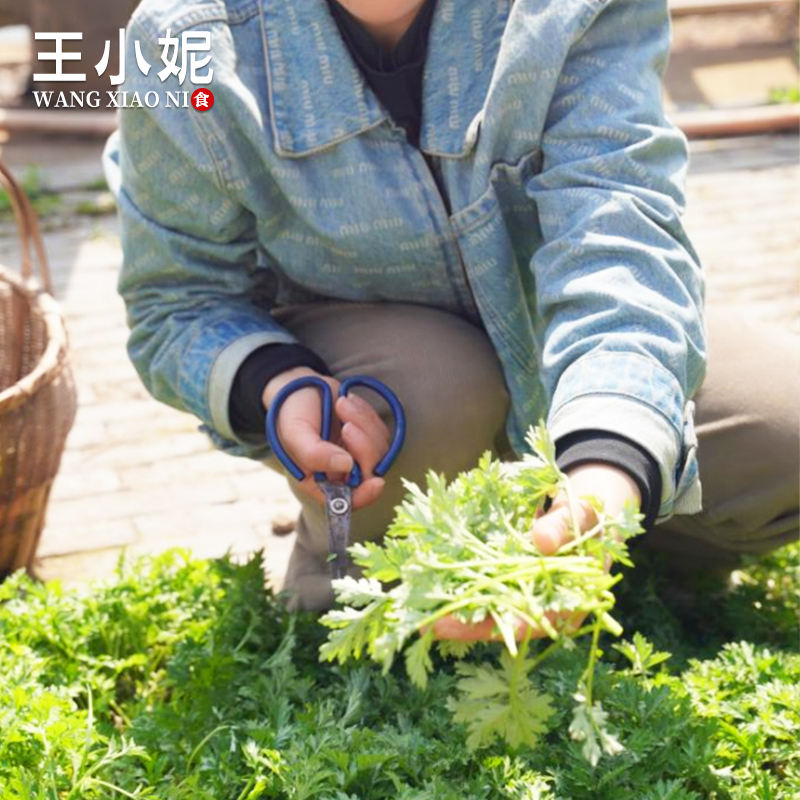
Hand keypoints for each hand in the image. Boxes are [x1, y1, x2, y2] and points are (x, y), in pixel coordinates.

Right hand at [263, 367, 391, 510]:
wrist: (301, 388)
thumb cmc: (291, 414)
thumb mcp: (296, 433)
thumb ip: (316, 454)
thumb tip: (346, 465)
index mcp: (318, 482)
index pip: (347, 501)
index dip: (364, 495)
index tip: (376, 482)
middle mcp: (340, 474)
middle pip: (369, 473)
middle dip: (364, 447)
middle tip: (346, 424)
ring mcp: (357, 456)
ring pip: (380, 451)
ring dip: (364, 424)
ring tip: (341, 404)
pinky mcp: (368, 438)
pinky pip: (381, 431)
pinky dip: (367, 415)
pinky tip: (348, 402)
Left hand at [432, 463, 640, 641]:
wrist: (581, 511)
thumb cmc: (588, 515)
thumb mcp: (584, 514)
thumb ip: (565, 526)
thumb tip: (543, 541)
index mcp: (568, 602)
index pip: (534, 621)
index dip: (505, 627)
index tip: (481, 629)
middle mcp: (540, 606)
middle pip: (501, 623)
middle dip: (465, 626)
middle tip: (429, 625)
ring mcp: (521, 594)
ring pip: (485, 609)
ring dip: (453, 611)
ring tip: (417, 610)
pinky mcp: (505, 579)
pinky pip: (479, 587)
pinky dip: (456, 587)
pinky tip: (428, 583)